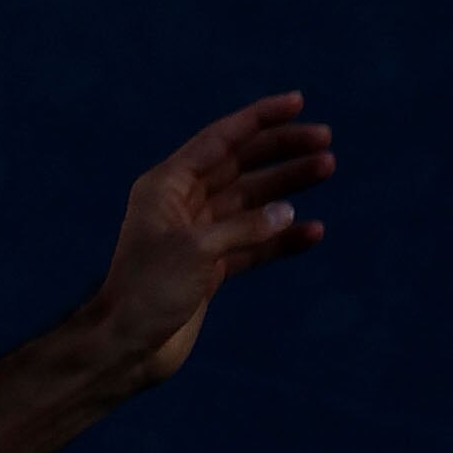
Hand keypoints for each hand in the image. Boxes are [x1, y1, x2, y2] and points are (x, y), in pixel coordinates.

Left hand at [92, 92, 334, 389]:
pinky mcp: (209, 269)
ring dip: (287, 188)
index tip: (298, 103)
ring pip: (251, 202)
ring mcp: (198, 237)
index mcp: (168, 185)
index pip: (220, 140)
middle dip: (281, 151)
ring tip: (326, 170)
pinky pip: (253, 245)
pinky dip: (280, 239)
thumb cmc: (147, 294)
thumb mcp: (196, 251)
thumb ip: (244, 228)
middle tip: (324, 142)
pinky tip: (311, 233)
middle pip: (240, 165)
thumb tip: (287, 212)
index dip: (260, 119)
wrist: (126, 349)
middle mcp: (182, 204)